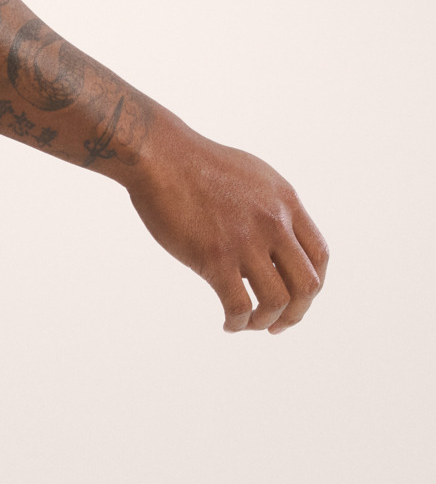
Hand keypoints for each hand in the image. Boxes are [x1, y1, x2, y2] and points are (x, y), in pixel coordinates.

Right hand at [126, 119, 329, 333]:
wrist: (163, 157)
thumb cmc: (197, 164)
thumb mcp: (252, 177)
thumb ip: (269, 206)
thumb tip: (270, 235)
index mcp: (286, 203)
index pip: (320, 256)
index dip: (313, 286)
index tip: (295, 299)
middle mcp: (273, 224)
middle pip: (308, 285)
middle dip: (297, 313)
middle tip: (277, 325)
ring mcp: (245, 242)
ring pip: (277, 301)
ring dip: (266, 322)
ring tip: (248, 325)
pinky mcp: (214, 258)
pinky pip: (239, 305)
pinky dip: (238, 322)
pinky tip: (228, 324)